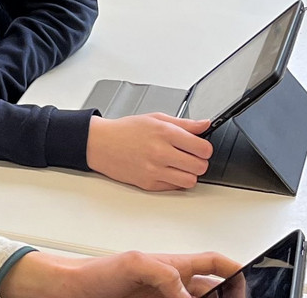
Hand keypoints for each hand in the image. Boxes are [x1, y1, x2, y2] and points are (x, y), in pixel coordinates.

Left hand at [0, 249, 240, 297]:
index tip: (254, 278)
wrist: (65, 291)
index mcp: (173, 266)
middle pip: (211, 294)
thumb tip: (185, 295)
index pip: (213, 264)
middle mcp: (171, 287)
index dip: (235, 270)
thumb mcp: (133, 263)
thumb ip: (163, 274)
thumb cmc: (94, 271)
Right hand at [87, 113, 213, 189]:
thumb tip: (205, 125)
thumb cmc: (126, 130)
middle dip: (199, 162)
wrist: (100, 144)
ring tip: (179, 166)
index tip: (200, 147)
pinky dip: (175, 180)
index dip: (205, 148)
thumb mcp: (155, 118)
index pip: (203, 148)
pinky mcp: (148, 184)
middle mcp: (160, 152)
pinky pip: (175, 187)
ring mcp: (154, 170)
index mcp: (164, 133)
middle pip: (200, 166)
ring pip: (190, 180)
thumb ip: (184, 123)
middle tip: (190, 157)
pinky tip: (166, 170)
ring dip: (189, 174)